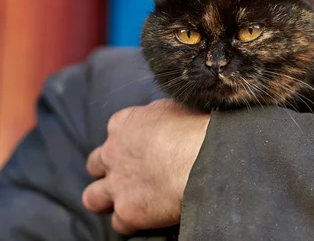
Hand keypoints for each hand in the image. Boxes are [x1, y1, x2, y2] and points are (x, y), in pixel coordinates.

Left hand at [82, 99, 208, 234]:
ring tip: (129, 201)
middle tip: (131, 175)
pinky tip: (149, 217)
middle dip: (109, 170)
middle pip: (96, 164)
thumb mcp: (173, 107)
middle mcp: (113, 153)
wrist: (203, 158)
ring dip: (107, 200)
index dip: (128, 142)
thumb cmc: (196, 129)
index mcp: (124, 124)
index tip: (143, 147)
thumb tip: (162, 122)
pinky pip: (119, 224)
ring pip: (92, 197)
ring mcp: (117, 184)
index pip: (115, 131)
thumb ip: (157, 117)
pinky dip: (131, 222)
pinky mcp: (127, 211)